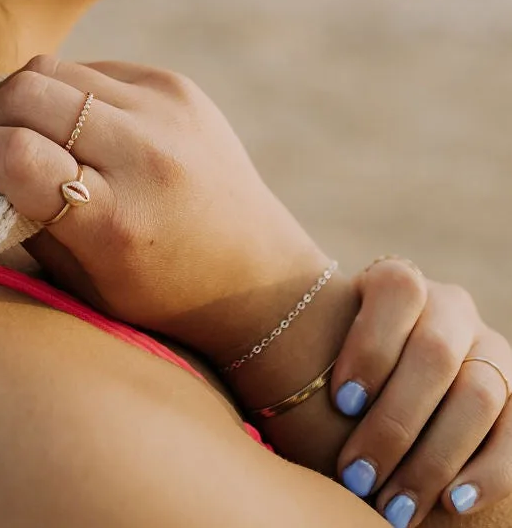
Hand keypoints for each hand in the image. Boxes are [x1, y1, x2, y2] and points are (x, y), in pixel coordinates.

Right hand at [0, 54, 325, 353]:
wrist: (260, 279)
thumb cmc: (157, 296)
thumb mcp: (80, 280)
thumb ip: (20, 217)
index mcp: (118, 220)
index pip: (13, 155)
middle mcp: (146, 154)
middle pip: (24, 93)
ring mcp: (167, 109)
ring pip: (51, 69)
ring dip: (16, 98)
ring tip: (12, 132)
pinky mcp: (176, 86)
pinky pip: (90, 68)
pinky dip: (62, 92)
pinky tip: (66, 124)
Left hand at [332, 257, 511, 525]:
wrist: (378, 382)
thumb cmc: (333, 363)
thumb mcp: (323, 344)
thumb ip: (318, 354)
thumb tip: (297, 392)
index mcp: (400, 282)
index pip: (398, 290)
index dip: (372, 345)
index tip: (341, 402)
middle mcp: (452, 308)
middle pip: (435, 353)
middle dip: (394, 422)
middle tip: (355, 475)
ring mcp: (491, 349)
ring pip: (477, 395)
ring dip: (433, 458)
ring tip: (392, 506)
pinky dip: (486, 474)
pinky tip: (451, 503)